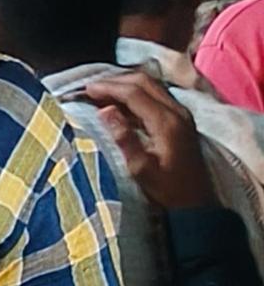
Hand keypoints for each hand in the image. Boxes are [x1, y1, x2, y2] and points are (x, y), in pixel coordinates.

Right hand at [83, 68, 212, 210]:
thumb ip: (124, 139)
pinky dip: (136, 93)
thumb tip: (104, 111)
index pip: (134, 92)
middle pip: (144, 81)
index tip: (86, 90)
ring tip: (103, 93)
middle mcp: (177, 112)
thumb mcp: (142, 171)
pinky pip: (157, 95)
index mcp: (167, 122)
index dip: (108, 87)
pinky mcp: (182, 120)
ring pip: (152, 85)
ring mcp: (182, 114)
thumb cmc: (169, 191)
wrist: (198, 204)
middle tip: (92, 88)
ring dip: (126, 84)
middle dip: (116, 81)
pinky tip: (122, 104)